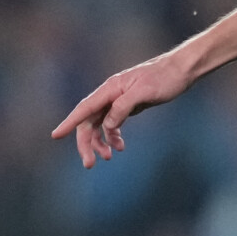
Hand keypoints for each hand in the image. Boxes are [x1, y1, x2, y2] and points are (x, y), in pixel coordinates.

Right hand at [51, 52, 194, 168]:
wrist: (181, 70)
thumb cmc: (164, 78)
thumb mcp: (145, 92)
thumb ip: (124, 107)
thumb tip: (107, 125)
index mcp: (110, 89)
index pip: (84, 109)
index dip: (69, 123)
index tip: (55, 135)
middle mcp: (110, 94)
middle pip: (89, 121)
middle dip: (87, 143)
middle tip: (89, 164)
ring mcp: (118, 100)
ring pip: (100, 125)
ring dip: (101, 142)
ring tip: (109, 157)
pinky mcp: (127, 106)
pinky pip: (113, 123)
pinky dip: (113, 136)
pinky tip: (120, 146)